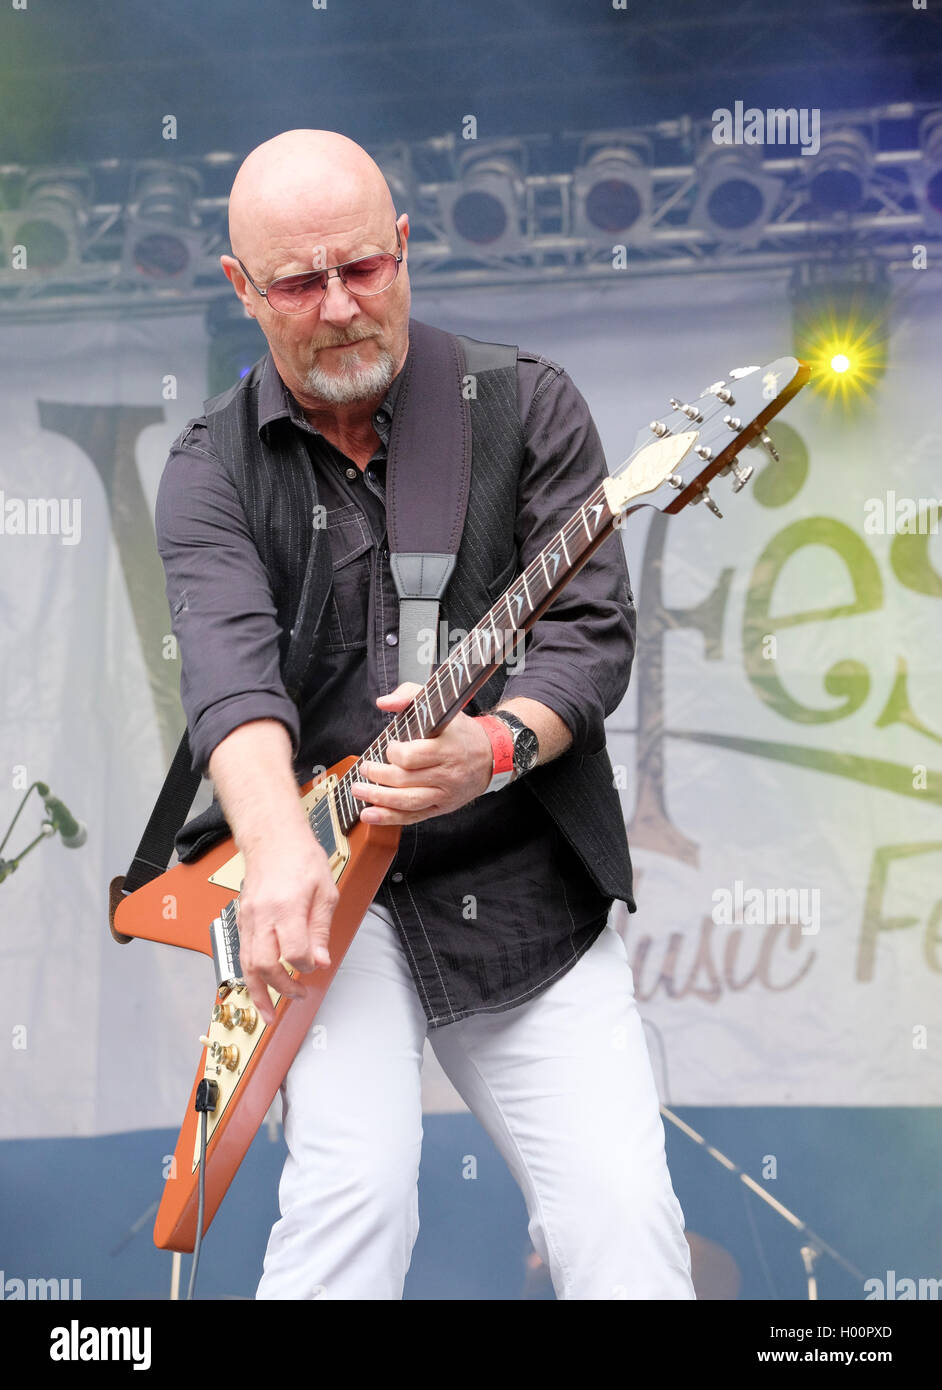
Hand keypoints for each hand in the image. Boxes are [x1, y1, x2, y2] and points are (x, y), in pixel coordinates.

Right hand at [235, 835, 338, 1025]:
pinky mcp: (242, 920)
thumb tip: (320, 960)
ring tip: (268, 1013)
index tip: (316, 965)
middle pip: (264, 964)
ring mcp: (248, 918)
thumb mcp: (325, 890)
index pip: (293, 952)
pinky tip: (259, 988)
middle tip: (298, 994)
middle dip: (281, 988)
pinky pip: (243, 953)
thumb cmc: (301, 858)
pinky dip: (250, 975)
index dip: (307, 965)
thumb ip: (321, 928)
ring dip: (258, 992)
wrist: (273, 839)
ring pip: (247, 964)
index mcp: (286, 907)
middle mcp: (262, 915)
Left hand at [351, 682, 493, 825]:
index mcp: (446, 748)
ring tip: (359, 791)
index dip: (394, 753)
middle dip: (378, 775)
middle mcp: (447, 774)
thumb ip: (410, 695)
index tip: (390, 746)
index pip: (412, 757)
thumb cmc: (463, 732)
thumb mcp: (441, 707)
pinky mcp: (442, 807)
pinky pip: (414, 816)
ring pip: (408, 802)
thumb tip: (384, 702)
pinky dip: (390, 817)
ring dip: (379, 799)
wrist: (492, 756)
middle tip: (365, 768)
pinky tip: (371, 814)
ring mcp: (444, 794)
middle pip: (405, 780)